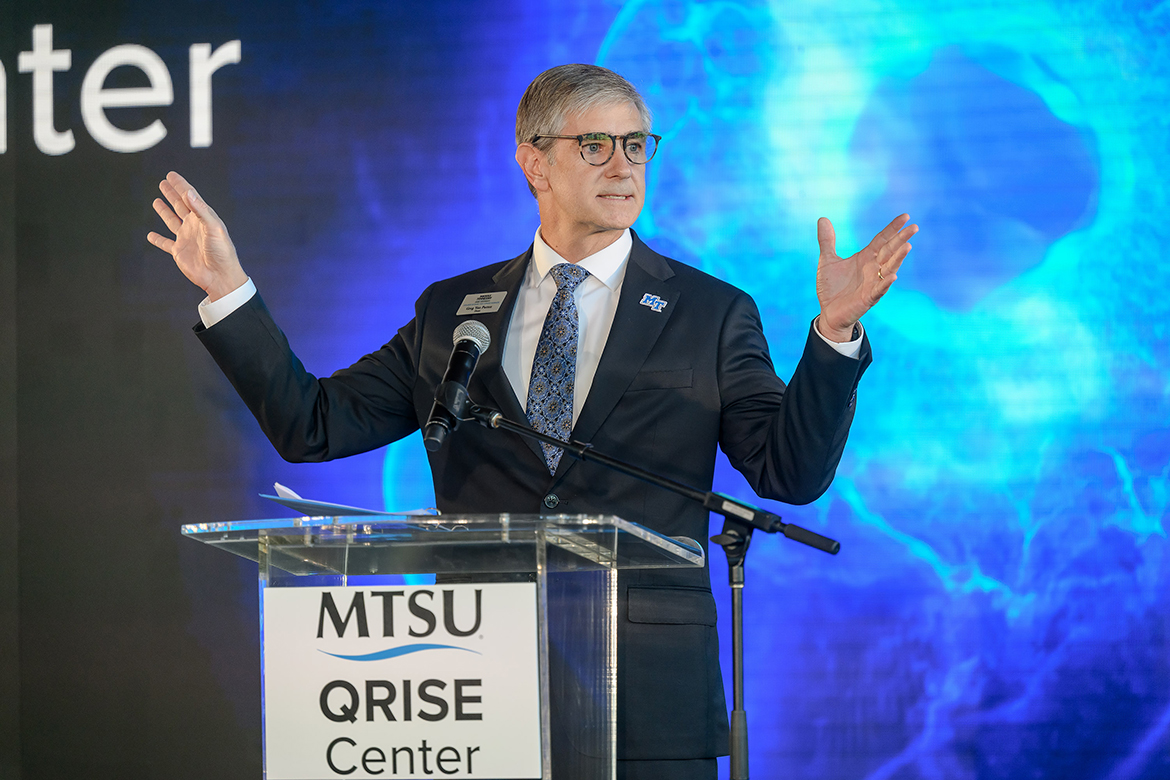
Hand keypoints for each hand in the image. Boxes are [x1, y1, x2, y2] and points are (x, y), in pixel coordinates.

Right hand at [147, 171, 247, 300]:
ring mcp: (186, 238)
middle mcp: (194, 226)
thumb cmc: (222, 251)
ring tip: (157, 200)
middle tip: (164, 182)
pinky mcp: (179, 252)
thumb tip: (188, 192)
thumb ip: (201, 210)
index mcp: (203, 217)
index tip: (171, 175)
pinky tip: (150, 235)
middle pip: (180, 205)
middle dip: (172, 193)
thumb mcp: (214, 227)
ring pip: (171, 221)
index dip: (181, 185)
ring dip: (164, 211)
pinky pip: (165, 243)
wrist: (220, 276)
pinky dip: (157, 239)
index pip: (190, 197)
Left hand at [815, 213, 917, 341]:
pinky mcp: (868, 298)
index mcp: (865, 257)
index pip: (882, 239)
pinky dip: (885, 283)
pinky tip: (893, 276)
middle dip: (901, 239)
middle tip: (914, 227)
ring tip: (908, 245)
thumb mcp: (827, 260)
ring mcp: (873, 283)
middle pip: (889, 250)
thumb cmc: (831, 287)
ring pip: (889, 268)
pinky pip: (879, 290)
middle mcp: (873, 268)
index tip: (905, 216)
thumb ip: (827, 240)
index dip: (892, 228)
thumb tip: (822, 218)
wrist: (828, 312)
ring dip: (898, 258)